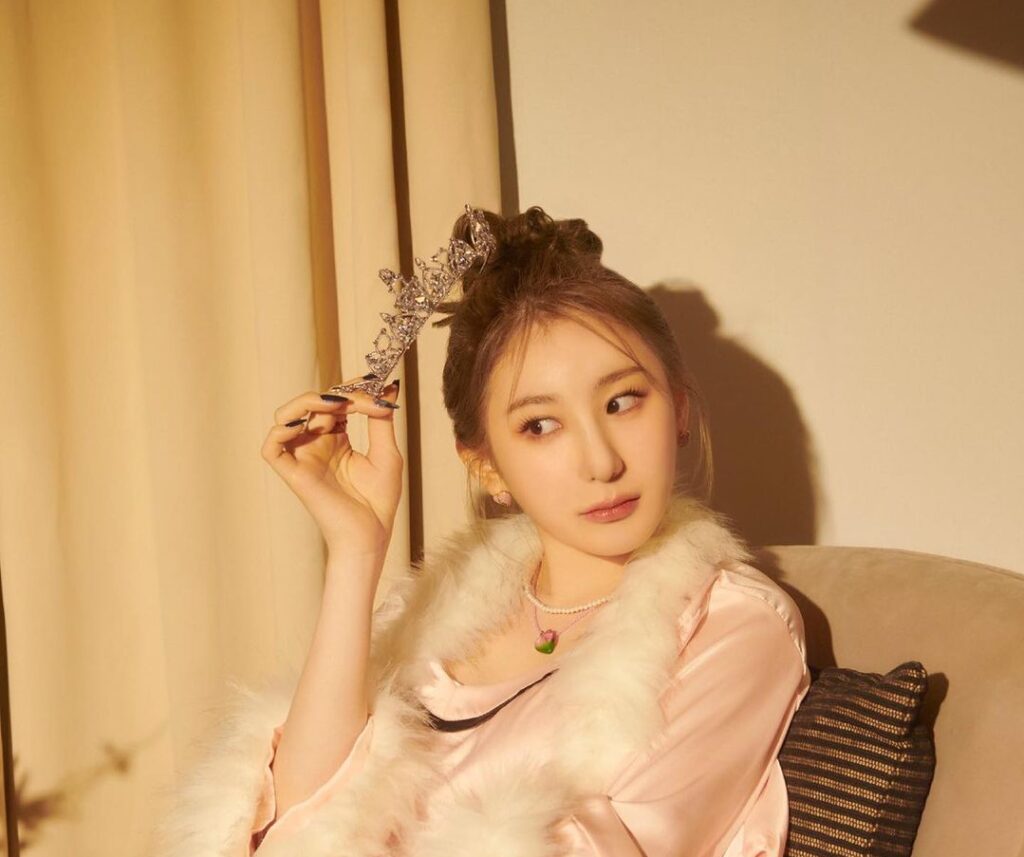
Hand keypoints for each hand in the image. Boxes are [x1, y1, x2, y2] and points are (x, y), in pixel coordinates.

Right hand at [260, 376, 402, 558]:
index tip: (375, 382)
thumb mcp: (386, 452)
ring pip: (286, 416)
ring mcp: (303, 457)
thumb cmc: (378, 501)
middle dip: (337, 393)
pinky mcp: (292, 473)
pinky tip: (307, 423)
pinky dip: (282, 429)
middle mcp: (316, 444)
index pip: (335, 402)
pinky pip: (272, 447)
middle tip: (362, 396)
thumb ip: (381, 420)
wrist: (370, 535)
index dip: (351, 388)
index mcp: (337, 439)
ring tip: (336, 404)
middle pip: (313, 403)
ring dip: (308, 402)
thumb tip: (388, 386)